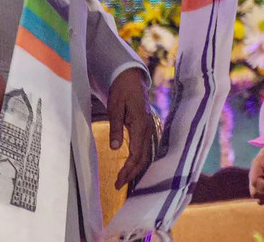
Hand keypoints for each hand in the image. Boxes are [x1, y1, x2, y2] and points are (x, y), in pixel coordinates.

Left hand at [107, 68, 153, 188]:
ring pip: (145, 154)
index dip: (128, 170)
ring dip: (135, 168)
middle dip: (131, 173)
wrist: (131, 78)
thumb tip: (115, 148)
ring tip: (123, 180)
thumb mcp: (115, 106)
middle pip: (143, 158)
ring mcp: (148, 128)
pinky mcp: (145, 128)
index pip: (136, 154)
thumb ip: (115, 127)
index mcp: (140, 124)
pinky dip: (139, 160)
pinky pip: (145, 148)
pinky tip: (131, 167)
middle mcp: (148, 128)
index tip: (118, 181)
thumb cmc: (122, 90)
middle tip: (118, 185)